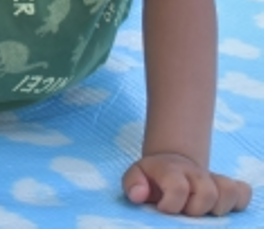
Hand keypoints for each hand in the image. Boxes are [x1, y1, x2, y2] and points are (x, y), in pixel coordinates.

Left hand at [123, 153, 252, 215]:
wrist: (171, 165)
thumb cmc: (152, 178)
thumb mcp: (136, 177)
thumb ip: (133, 185)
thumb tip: (139, 195)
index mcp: (171, 170)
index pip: (179, 187)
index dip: (172, 204)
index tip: (163, 209)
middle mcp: (194, 173)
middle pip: (207, 194)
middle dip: (195, 209)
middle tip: (184, 211)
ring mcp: (213, 178)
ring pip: (229, 192)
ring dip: (217, 207)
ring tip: (202, 211)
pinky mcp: (227, 186)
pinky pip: (243, 192)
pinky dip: (237, 202)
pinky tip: (220, 207)